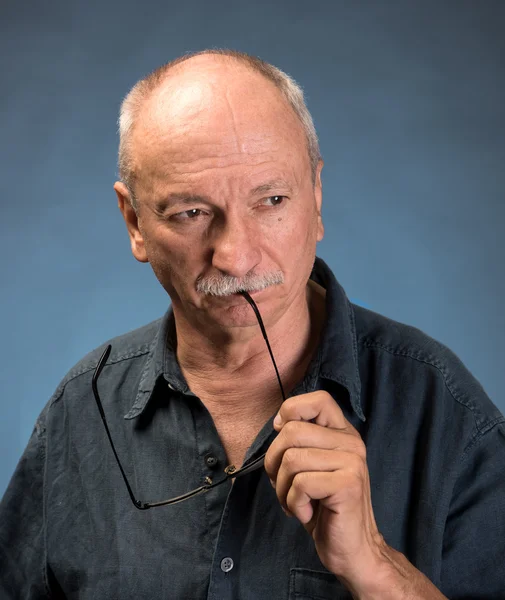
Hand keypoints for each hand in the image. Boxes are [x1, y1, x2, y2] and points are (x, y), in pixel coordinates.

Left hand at [265, 391, 389, 590]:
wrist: (353, 550)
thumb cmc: (324, 508)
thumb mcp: (309, 467)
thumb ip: (298, 442)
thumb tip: (277, 423)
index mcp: (342, 434)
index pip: (318, 399)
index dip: (291, 411)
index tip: (281, 437)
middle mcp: (351, 442)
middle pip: (291, 431)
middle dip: (274, 463)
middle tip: (284, 485)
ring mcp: (352, 462)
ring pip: (291, 459)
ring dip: (283, 489)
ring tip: (297, 502)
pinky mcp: (348, 484)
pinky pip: (300, 484)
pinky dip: (293, 504)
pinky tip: (308, 514)